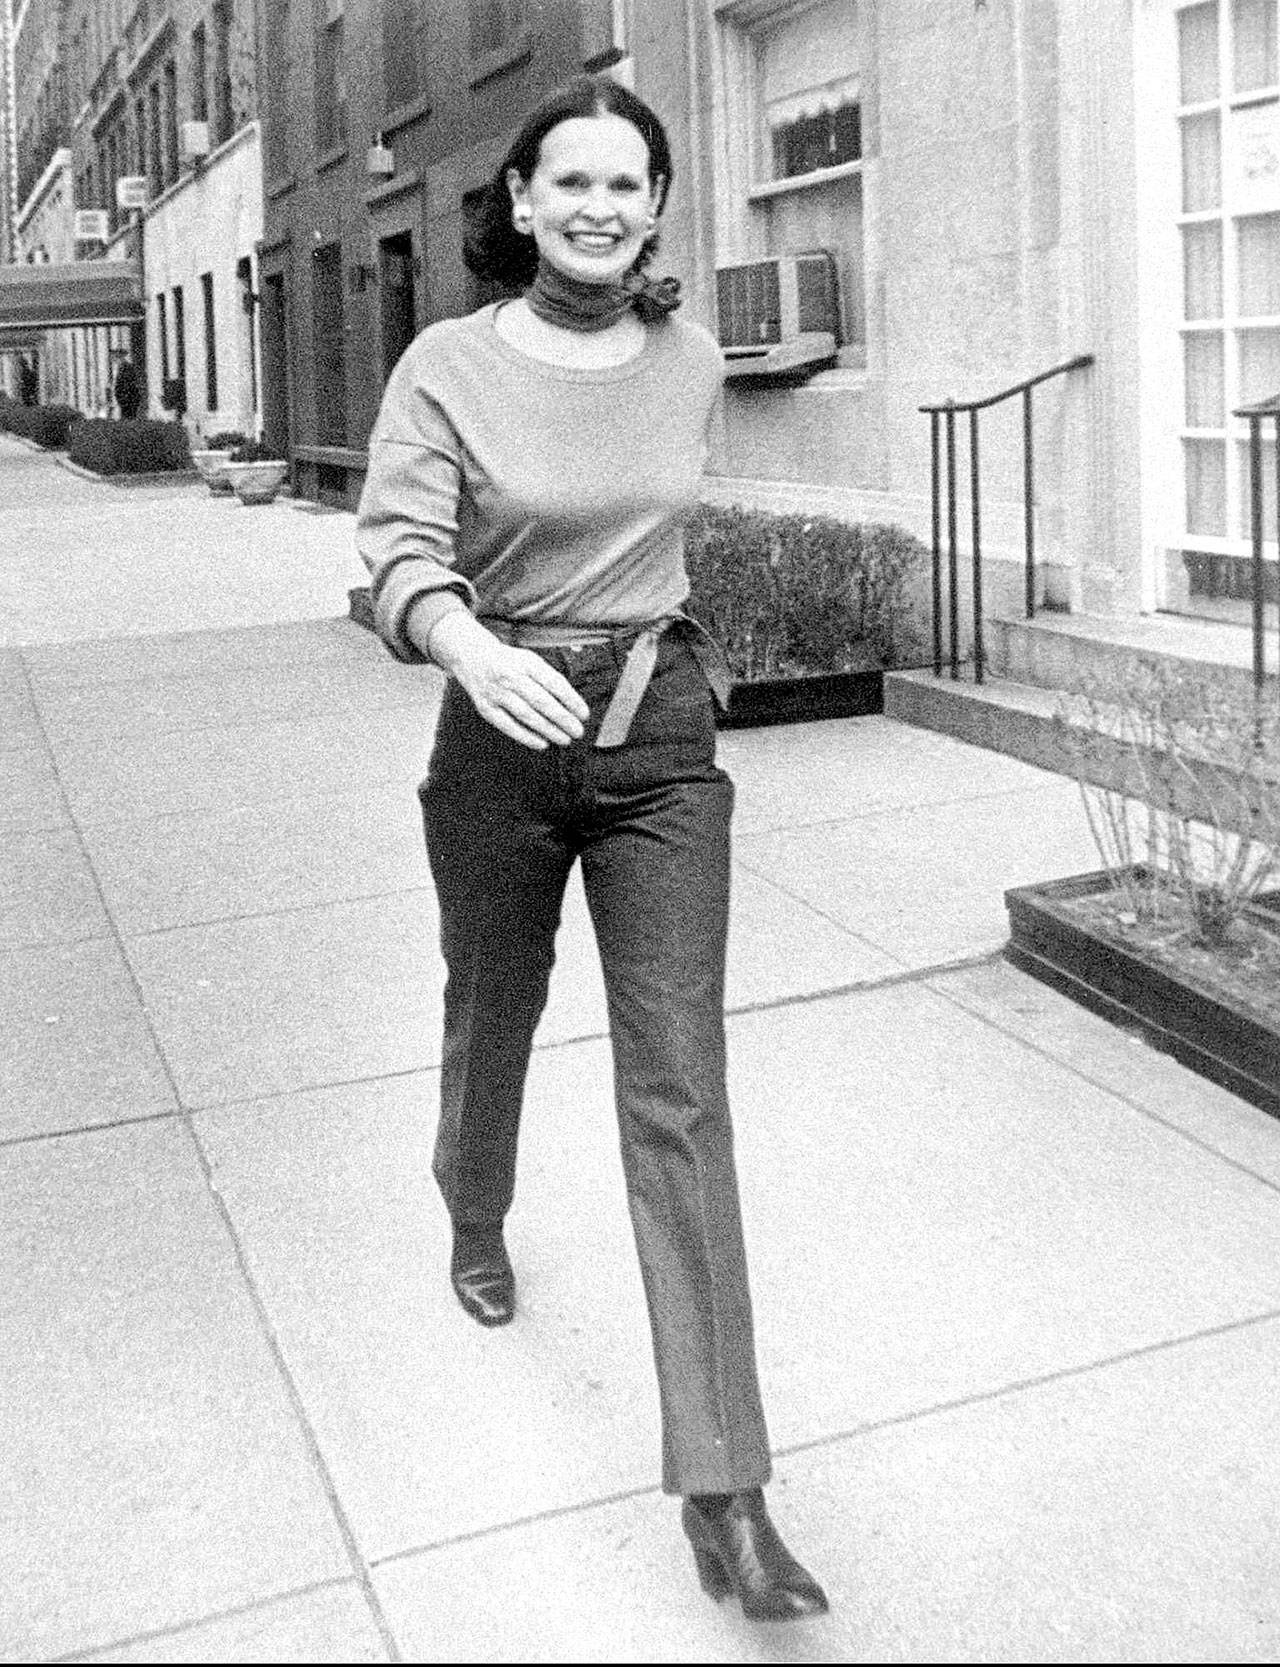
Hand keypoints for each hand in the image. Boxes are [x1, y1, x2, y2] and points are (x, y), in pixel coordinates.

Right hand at [413, 608, 589, 750]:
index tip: (584, 714)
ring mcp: (497, 693)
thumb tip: (572, 705)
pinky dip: (526, 737)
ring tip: (564, 739)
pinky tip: (542, 744)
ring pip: (527, 715)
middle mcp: (511, 677)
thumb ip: (549, 678)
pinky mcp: (486, 708)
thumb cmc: (510, 662)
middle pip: (542, 701)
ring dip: (548, 730)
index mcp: (526, 662)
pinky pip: (508, 726)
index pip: (554, 683)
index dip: (571, 700)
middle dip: (563, 719)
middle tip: (578, 731)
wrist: (472, 656)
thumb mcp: (530, 660)